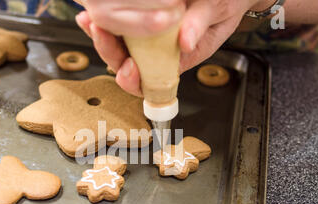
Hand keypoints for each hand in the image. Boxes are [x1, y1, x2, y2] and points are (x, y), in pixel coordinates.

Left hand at [76, 0, 271, 96]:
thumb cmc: (227, 3)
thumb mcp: (218, 11)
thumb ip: (200, 26)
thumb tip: (185, 43)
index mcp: (176, 59)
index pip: (149, 81)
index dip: (134, 80)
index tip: (128, 68)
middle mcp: (158, 51)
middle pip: (126, 63)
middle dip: (109, 51)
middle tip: (98, 32)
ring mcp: (148, 36)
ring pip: (119, 45)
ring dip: (102, 35)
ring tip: (89, 19)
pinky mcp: (143, 20)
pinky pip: (122, 24)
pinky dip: (107, 20)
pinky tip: (95, 11)